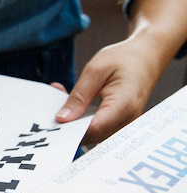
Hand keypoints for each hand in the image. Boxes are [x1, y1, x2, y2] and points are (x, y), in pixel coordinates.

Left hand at [54, 0, 186, 144]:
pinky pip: (95, 128)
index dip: (70, 130)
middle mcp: (126, 121)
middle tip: (47, 110)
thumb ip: (79, 96)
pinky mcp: (117, 124)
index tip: (50, 124)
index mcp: (123, 106)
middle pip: (91, 136)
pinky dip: (79, 119)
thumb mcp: (95, 70)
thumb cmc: (124, 59)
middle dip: (67, 125)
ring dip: (72, 121)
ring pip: (91, 134)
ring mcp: (123, 125)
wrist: (146, 57)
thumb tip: (62, 119)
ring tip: (60, 98)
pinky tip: (69, 104)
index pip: (93, 129)